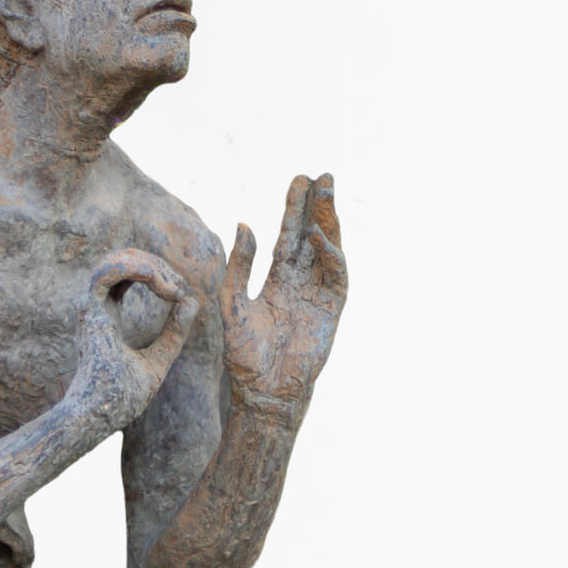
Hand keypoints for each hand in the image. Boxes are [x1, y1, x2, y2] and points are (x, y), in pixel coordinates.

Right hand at [72, 249, 198, 433]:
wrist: (101, 417)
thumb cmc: (122, 398)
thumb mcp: (159, 359)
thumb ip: (174, 333)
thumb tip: (192, 301)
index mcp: (107, 315)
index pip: (127, 274)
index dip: (156, 273)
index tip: (179, 293)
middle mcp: (96, 308)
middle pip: (122, 262)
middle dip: (155, 265)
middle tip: (178, 286)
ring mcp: (90, 308)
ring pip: (114, 261)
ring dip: (147, 265)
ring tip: (171, 286)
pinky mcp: (89, 313)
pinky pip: (105, 273)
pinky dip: (132, 268)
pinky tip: (157, 280)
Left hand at [220, 173, 346, 414]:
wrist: (263, 391)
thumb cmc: (244, 354)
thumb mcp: (232, 302)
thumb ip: (239, 265)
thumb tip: (243, 224)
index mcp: (277, 280)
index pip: (287, 237)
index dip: (294, 209)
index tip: (299, 180)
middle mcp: (300, 283)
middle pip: (311, 236)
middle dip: (317, 207)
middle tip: (323, 176)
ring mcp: (318, 295)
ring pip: (327, 250)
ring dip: (328, 222)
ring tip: (327, 192)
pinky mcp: (332, 311)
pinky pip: (335, 277)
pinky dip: (330, 256)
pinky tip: (320, 237)